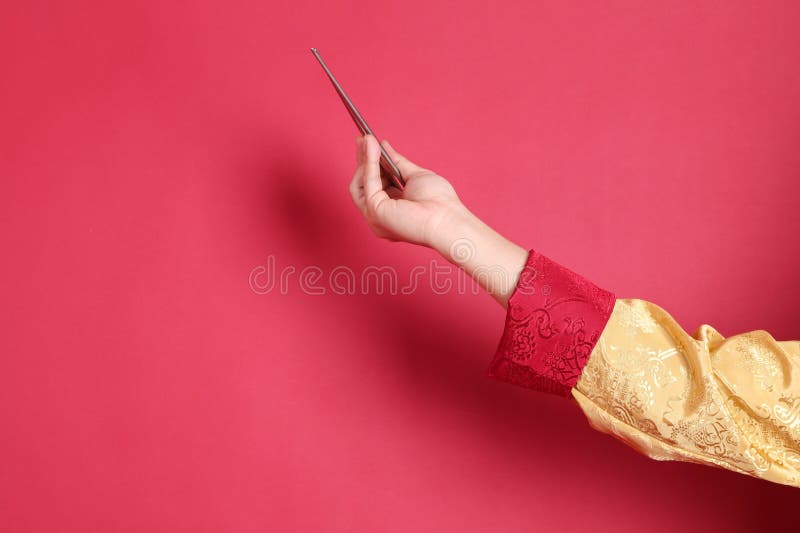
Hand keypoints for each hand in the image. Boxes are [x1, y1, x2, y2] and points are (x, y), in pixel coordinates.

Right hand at [349, 134, 466, 249]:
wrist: (447, 219)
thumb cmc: (439, 203)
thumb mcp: (415, 176)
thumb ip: (397, 162)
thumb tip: (383, 146)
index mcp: (392, 209)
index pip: (375, 184)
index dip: (371, 164)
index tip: (369, 143)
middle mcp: (379, 216)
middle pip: (363, 184)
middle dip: (363, 159)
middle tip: (363, 138)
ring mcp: (374, 216)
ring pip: (360, 183)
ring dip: (364, 158)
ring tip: (368, 139)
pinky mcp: (374, 211)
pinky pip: (369, 181)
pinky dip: (370, 163)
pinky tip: (373, 148)